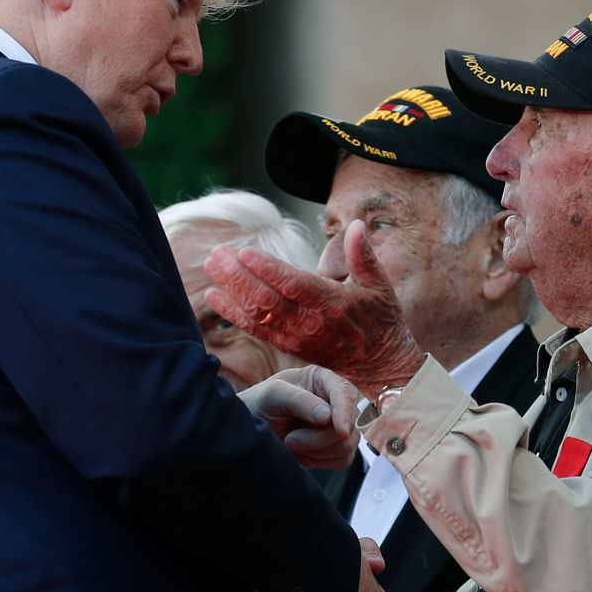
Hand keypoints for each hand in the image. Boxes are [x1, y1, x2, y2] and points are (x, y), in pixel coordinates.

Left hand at [205, 220, 425, 399]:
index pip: (294, 285)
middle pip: (267, 298)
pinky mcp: (288, 346)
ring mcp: (296, 337)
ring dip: (231, 289)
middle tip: (217, 252)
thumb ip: (362, 255)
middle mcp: (311, 323)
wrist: (378, 365)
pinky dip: (232, 313)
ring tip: (211, 265)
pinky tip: (213, 296)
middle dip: (238, 275)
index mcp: (333, 303)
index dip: (267, 269)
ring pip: (257, 313)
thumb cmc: (380, 319)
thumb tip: (354, 225)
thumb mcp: (379, 285)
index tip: (244, 252)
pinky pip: (256, 329)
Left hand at [239, 365, 360, 468]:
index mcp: (323, 380)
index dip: (345, 413)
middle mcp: (334, 401)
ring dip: (317, 451)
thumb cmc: (260, 404)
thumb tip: (327, 416)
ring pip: (346, 445)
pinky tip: (302, 453)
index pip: (345, 393)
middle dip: (318, 438)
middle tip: (289, 439)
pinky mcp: (334, 448)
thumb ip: (298, 400)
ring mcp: (336, 426)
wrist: (250, 430)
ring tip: (291, 443)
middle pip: (348, 425)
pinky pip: (343, 460)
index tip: (340, 431)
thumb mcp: (272, 395)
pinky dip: (322, 461)